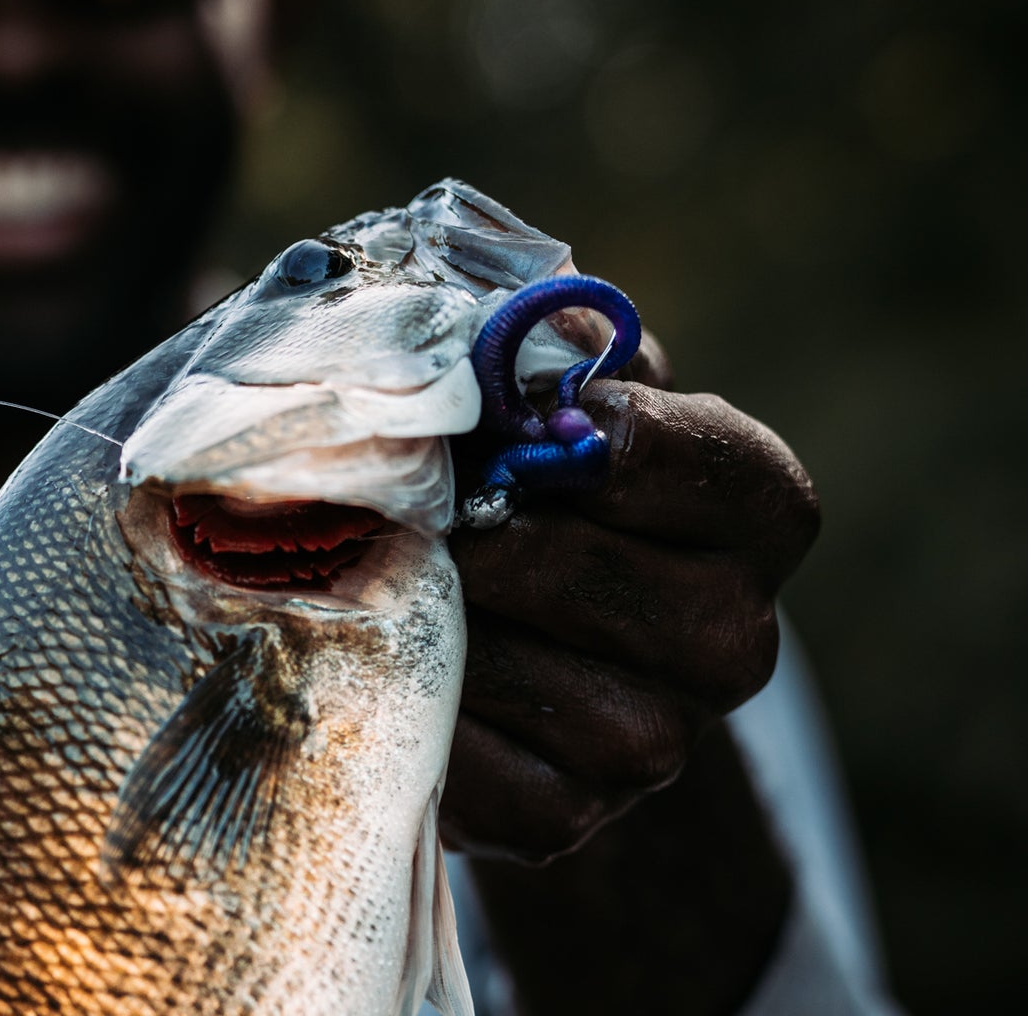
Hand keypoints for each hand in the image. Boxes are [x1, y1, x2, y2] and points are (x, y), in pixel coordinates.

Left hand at [442, 374, 819, 862]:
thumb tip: (488, 326)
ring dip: (420, 610)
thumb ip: (543, 349)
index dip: (585, 436)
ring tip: (385, 572)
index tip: (518, 425)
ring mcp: (659, 744)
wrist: (524, 650)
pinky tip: (396, 661)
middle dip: (465, 526)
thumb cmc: (533, 483)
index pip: (688, 461)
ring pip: (499, 658)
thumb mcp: (558, 390)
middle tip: (408, 502)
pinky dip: (405, 700)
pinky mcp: (564, 819)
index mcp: (761, 510)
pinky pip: (460, 754)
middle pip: (568, 564)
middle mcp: (738, 638)